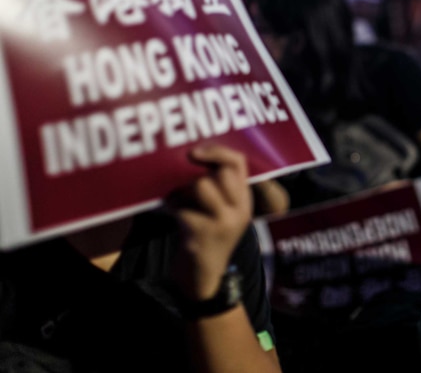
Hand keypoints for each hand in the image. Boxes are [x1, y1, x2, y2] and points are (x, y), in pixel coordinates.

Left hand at [170, 144, 252, 300]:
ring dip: (183, 192)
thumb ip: (219, 186)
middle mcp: (239, 210)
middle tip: (187, 190)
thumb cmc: (207, 235)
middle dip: (198, 176)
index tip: (194, 153)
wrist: (204, 275)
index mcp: (244, 200)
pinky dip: (170, 207)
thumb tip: (194, 154)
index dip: (217, 151)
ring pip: (200, 185)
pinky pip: (180, 206)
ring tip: (180, 203)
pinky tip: (171, 214)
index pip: (238, 163)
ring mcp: (223, 222)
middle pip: (220, 173)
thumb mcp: (223, 211)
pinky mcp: (203, 233)